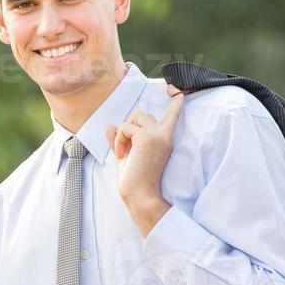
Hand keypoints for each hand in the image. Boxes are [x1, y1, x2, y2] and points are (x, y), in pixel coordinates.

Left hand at [106, 83, 183, 235]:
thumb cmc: (134, 179)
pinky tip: (121, 154)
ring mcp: (157, 135)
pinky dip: (119, 140)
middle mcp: (164, 134)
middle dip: (128, 127)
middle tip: (125, 148)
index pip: (173, 113)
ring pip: (134, 116)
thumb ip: (120, 139)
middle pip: (142, 112)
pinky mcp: (147, 138)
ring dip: (123, 132)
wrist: (139, 194)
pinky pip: (125, 128)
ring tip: (123, 151)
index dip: (175, 100)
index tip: (174, 89)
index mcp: (164, 139)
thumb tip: (109, 125)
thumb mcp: (126, 155)